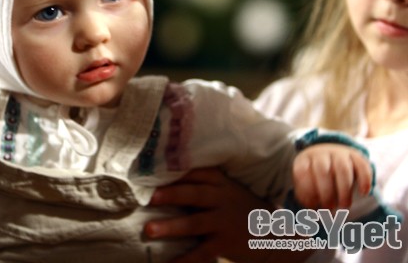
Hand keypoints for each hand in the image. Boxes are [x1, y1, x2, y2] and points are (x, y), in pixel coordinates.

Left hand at [144, 168, 279, 262]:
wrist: (276, 236)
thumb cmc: (242, 210)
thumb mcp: (227, 190)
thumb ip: (204, 184)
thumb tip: (165, 180)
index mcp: (220, 183)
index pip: (197, 173)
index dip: (176, 172)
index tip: (152, 172)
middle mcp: (222, 199)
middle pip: (194, 194)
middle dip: (172, 195)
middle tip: (150, 197)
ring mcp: (224, 222)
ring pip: (194, 223)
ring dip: (171, 227)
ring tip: (149, 230)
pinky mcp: (226, 244)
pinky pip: (202, 253)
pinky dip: (184, 260)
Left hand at [293, 144, 371, 208]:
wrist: (328, 153)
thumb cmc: (314, 175)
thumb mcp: (304, 183)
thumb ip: (305, 197)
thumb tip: (312, 212)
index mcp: (304, 160)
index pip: (301, 170)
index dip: (305, 188)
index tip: (311, 204)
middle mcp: (321, 154)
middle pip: (322, 170)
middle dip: (326, 193)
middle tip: (329, 209)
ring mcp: (339, 153)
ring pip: (343, 169)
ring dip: (344, 191)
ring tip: (344, 206)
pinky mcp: (355, 155)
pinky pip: (362, 165)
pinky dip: (365, 179)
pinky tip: (363, 193)